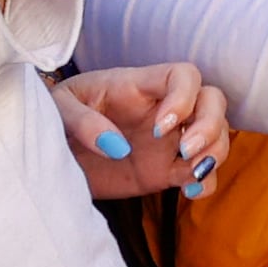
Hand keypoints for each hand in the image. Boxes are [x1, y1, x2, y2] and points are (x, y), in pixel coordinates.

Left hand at [58, 64, 229, 201]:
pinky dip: (206, 182)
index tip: (160, 128)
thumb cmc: (56, 116)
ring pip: (216, 134)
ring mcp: (168, 141)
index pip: (182, 74)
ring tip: (192, 173)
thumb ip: (81, 121)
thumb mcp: (58, 108)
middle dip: (210, 124)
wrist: (52, 152)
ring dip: (215, 152)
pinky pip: (201, 172)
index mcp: (137, 85)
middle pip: (212, 99)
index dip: (184, 97)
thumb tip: (115, 145)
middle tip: (184, 150)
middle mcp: (161, 109)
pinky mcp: (166, 170)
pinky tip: (190, 192)